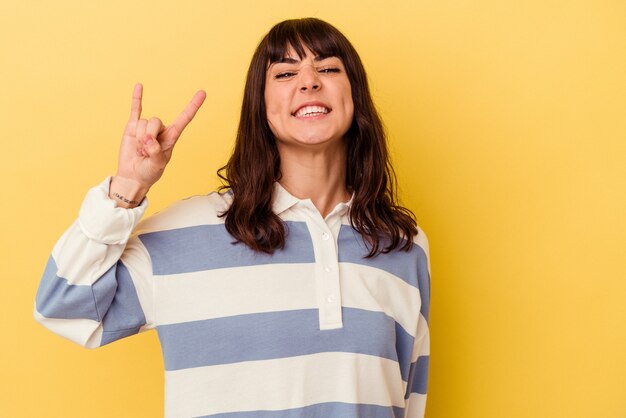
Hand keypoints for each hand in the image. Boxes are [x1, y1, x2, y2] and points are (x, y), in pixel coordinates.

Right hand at [110, 83, 205, 206]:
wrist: (132, 176)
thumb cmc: (149, 172)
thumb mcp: (157, 165)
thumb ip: (155, 152)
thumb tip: (148, 138)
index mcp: (172, 137)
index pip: (184, 119)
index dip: (193, 106)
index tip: (203, 93)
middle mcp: (161, 129)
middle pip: (155, 121)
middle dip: (148, 136)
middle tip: (145, 152)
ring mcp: (147, 127)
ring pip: (143, 122)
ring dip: (138, 138)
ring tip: (139, 150)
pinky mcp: (133, 126)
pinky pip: (135, 109)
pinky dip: (137, 98)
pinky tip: (139, 86)